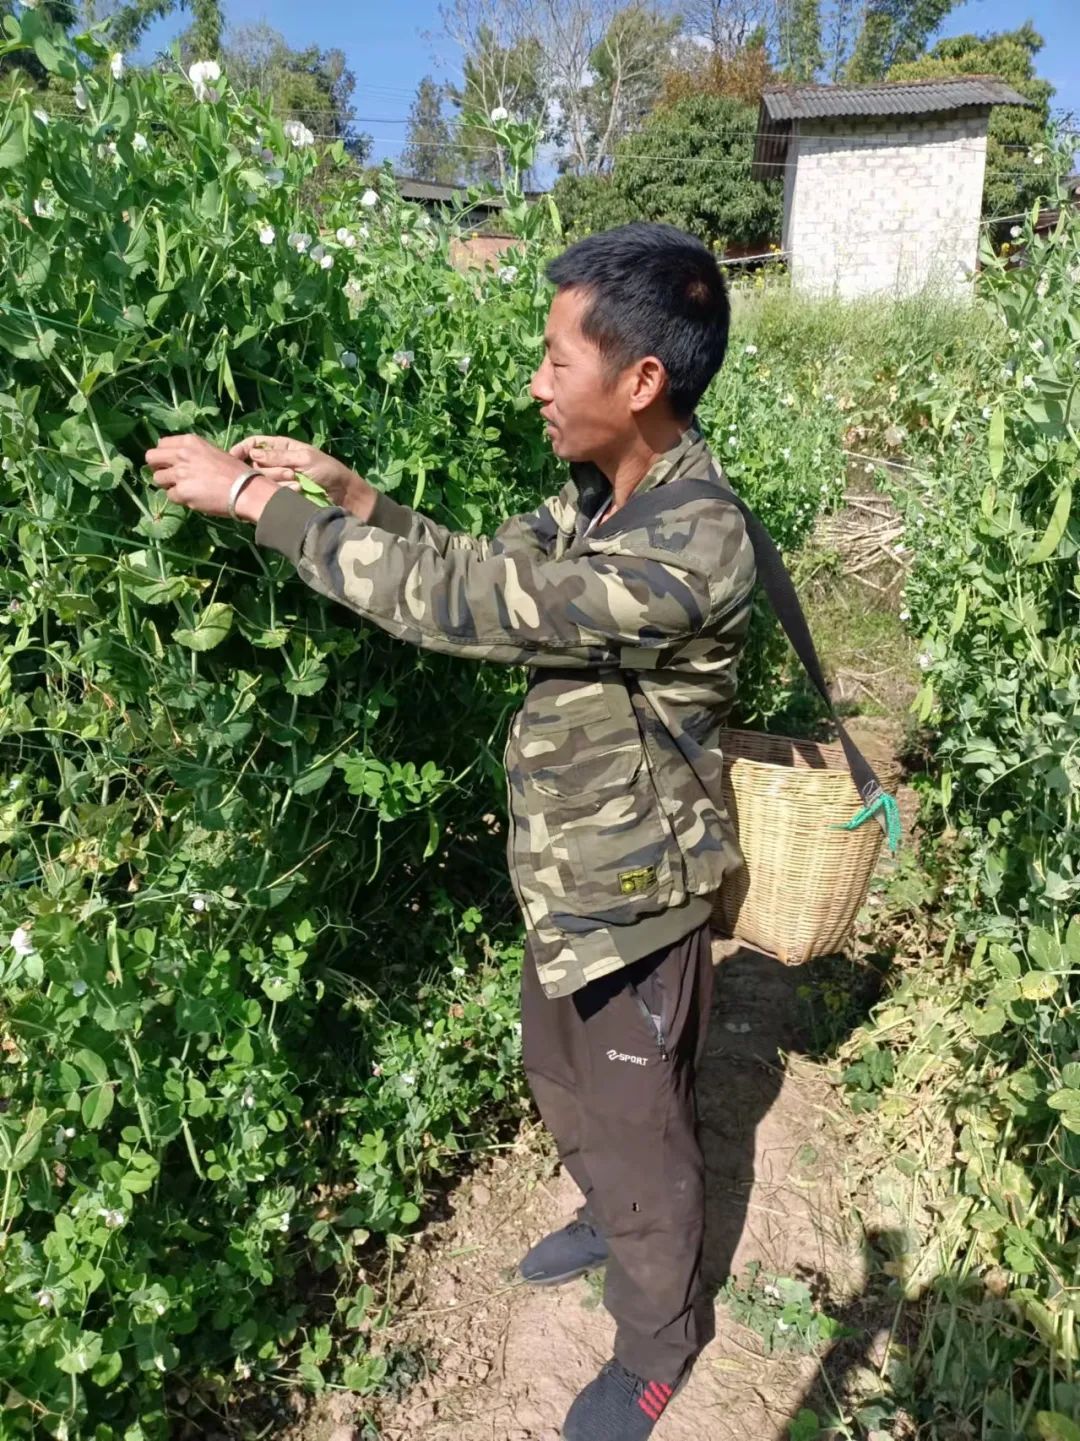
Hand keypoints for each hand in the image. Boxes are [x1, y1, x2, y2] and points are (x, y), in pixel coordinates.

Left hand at [144, 434, 265, 516]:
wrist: (245, 489)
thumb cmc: (234, 471)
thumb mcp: (213, 452)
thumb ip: (193, 453)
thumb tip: (179, 461)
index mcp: (189, 441)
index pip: (161, 444)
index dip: (164, 455)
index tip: (171, 462)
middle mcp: (181, 454)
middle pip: (150, 457)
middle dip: (157, 467)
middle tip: (169, 475)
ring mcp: (180, 474)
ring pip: (157, 478)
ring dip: (167, 484)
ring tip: (182, 488)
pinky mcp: (181, 492)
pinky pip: (170, 496)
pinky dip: (179, 498)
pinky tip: (192, 498)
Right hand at [229, 435, 375, 520]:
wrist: (343, 494)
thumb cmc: (327, 470)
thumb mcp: (304, 458)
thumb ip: (279, 456)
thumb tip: (253, 454)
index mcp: (281, 447)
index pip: (253, 444)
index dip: (241, 449)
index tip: (233, 458)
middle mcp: (275, 463)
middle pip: (255, 464)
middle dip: (269, 470)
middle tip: (291, 474)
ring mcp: (277, 480)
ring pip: (262, 480)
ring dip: (279, 481)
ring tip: (299, 483)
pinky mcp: (281, 495)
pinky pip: (271, 494)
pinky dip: (282, 492)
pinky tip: (297, 492)